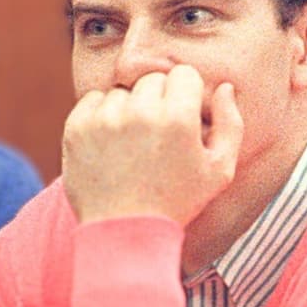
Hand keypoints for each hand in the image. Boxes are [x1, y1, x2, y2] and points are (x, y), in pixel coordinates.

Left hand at [62, 65, 242, 224]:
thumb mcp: (219, 171)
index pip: (183, 74)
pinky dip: (101, 115)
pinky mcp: (77, 127)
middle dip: (158, 101)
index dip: (185, 96)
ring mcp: (105, 119)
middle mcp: (140, 112)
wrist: (124, 232)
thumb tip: (223, 86)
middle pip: (152, 80)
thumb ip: (230, 124)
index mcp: (178, 118)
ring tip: (132, 144)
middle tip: (156, 136)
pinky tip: (110, 144)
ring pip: (122, 91)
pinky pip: (93, 100)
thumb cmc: (177, 202)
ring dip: (128, 109)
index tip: (181, 119)